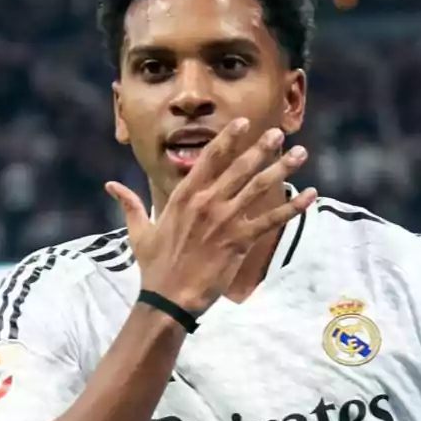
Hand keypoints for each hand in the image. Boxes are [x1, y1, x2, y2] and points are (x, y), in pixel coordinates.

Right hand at [106, 118, 315, 313]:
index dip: (228, 138)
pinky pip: (271, 219)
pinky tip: (309, 195)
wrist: (168, 298)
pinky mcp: (239, 240)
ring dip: (281, 167)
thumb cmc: (153, 267)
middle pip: (240, 167)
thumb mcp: (138, 231)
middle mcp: (206, 202)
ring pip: (259, 187)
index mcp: (183, 196)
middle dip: (262, 147)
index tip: (242, 122)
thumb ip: (129, 204)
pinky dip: (293, 206)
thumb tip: (111, 186)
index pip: (209, 158)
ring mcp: (224, 220)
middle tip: (278, 132)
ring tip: (300, 153)